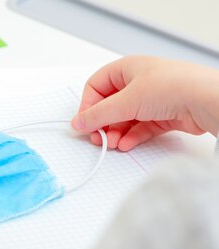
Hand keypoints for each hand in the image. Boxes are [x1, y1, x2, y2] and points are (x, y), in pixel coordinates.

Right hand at [72, 56, 218, 150]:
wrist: (207, 100)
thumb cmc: (173, 86)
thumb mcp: (126, 101)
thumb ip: (98, 115)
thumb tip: (78, 122)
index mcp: (128, 68)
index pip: (96, 86)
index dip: (88, 105)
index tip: (84, 122)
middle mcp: (139, 82)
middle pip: (110, 105)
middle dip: (102, 123)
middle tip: (98, 137)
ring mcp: (152, 99)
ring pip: (124, 119)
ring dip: (115, 133)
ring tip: (113, 143)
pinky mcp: (163, 115)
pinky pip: (140, 128)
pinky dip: (131, 137)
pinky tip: (126, 144)